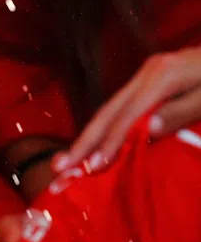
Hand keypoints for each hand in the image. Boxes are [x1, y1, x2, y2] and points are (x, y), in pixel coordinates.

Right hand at [56, 46, 200, 174]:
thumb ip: (182, 112)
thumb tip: (147, 130)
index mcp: (161, 76)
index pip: (127, 116)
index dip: (109, 143)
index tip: (92, 168)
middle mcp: (146, 72)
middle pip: (107, 110)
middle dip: (84, 141)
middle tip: (60, 167)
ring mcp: (147, 74)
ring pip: (110, 108)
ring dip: (88, 136)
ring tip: (69, 160)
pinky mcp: (151, 79)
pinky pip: (121, 106)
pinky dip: (105, 127)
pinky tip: (96, 142)